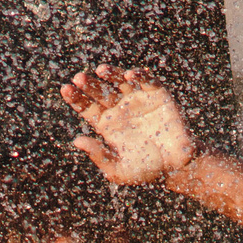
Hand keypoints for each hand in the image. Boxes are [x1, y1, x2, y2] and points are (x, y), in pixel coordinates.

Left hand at [61, 66, 193, 185]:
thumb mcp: (118, 170)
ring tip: (101, 70)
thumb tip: (77, 140)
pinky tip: (130, 75)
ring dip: (111, 74)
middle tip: (79, 78)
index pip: (86, 107)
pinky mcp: (158, 96)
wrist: (177, 167)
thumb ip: (99, 155)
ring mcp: (138, 100)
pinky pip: (148, 82)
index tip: (65, 89)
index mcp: (106, 124)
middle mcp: (119, 109)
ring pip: (120, 81)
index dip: (76, 98)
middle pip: (100, 91)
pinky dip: (140, 76)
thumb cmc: (145, 171)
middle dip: (89, 84)